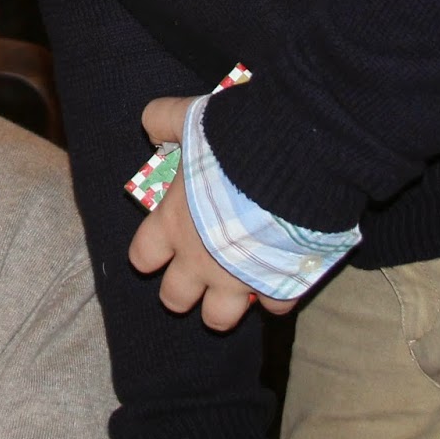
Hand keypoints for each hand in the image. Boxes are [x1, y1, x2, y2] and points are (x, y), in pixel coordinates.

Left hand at [129, 96, 296, 328]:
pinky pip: (274, 307)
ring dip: (223, 308)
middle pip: (174, 298)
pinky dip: (276, 295)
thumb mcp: (191, 119)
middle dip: (182, 291)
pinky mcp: (278, 285)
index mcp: (173, 224)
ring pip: (219, 318)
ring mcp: (237, 278)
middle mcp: (198, 260)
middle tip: (197, 274)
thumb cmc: (235, 143)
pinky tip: (280, 276)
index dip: (149, 255)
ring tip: (233, 292)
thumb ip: (163, 120)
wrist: (296, 163)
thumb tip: (150, 126)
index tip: (161, 249)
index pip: (143, 256)